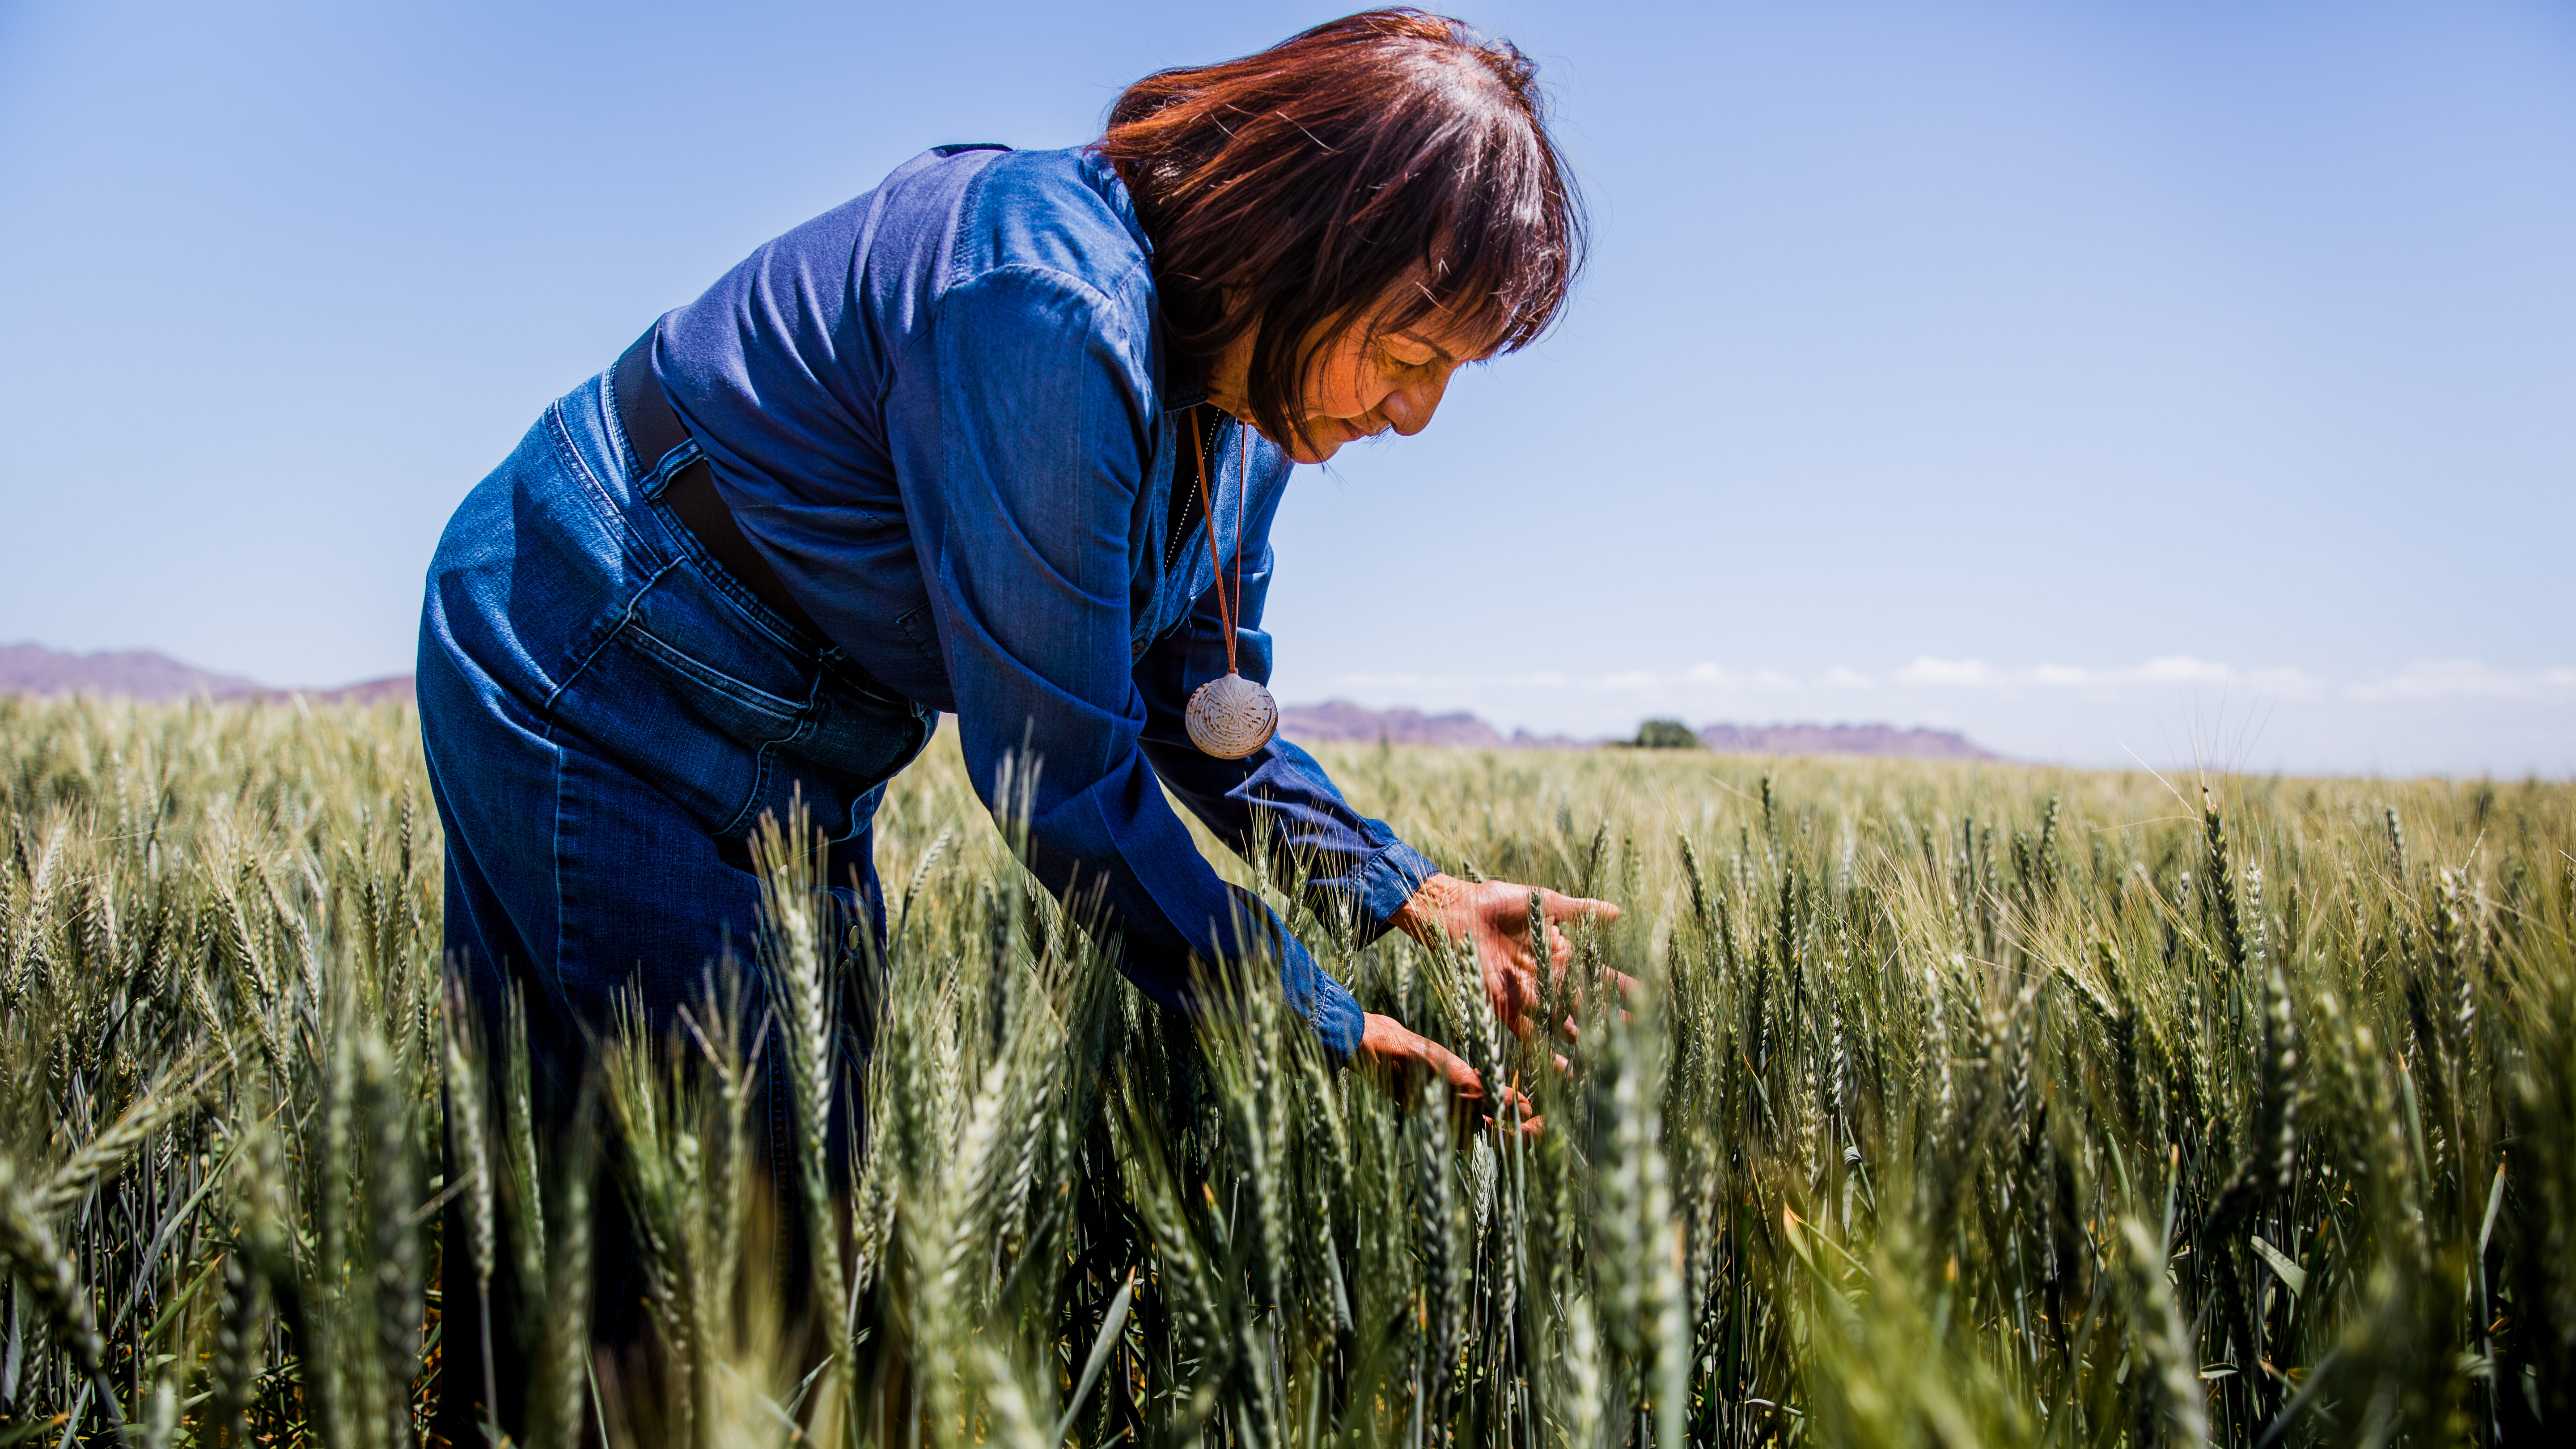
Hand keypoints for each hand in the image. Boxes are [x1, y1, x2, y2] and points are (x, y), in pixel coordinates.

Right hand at [1354, 1012, 1538, 1133]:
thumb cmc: (1423, 1071)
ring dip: (1510, 1109)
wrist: (1387, 1051)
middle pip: (1500, 1132)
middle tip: (1544, 1114)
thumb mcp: (1465, 1085)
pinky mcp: (1447, 1092)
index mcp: (1462, 1133)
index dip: (1529, 1137)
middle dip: (1523, 1124)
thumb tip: (1525, 1110)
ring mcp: (1452, 1109)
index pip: (1505, 1144)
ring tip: (1529, 1101)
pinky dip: (1494, 1093)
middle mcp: (1459, 1125)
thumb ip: (1495, 1100)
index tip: (1547, 1124)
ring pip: (1490, 1115)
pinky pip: (1478, 1098)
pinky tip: (1504, 1083)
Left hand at [1390, 873, 1627, 1039]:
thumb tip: (1618, 913)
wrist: (1455, 909)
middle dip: (1607, 1020)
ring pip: (1559, 1021)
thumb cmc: (1497, 901)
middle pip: (1582, 1003)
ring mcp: (1527, 994)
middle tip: (1636, 1037)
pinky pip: (1527, 1032)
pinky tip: (1561, 1069)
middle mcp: (1547, 978)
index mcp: (1559, 954)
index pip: (1595, 974)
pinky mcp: (1504, 1004)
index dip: (1619, 987)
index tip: (1645, 998)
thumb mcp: (1545, 903)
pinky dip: (1543, 1050)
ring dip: (1580, 1040)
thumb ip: (1579, 911)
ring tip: (1605, 1062)